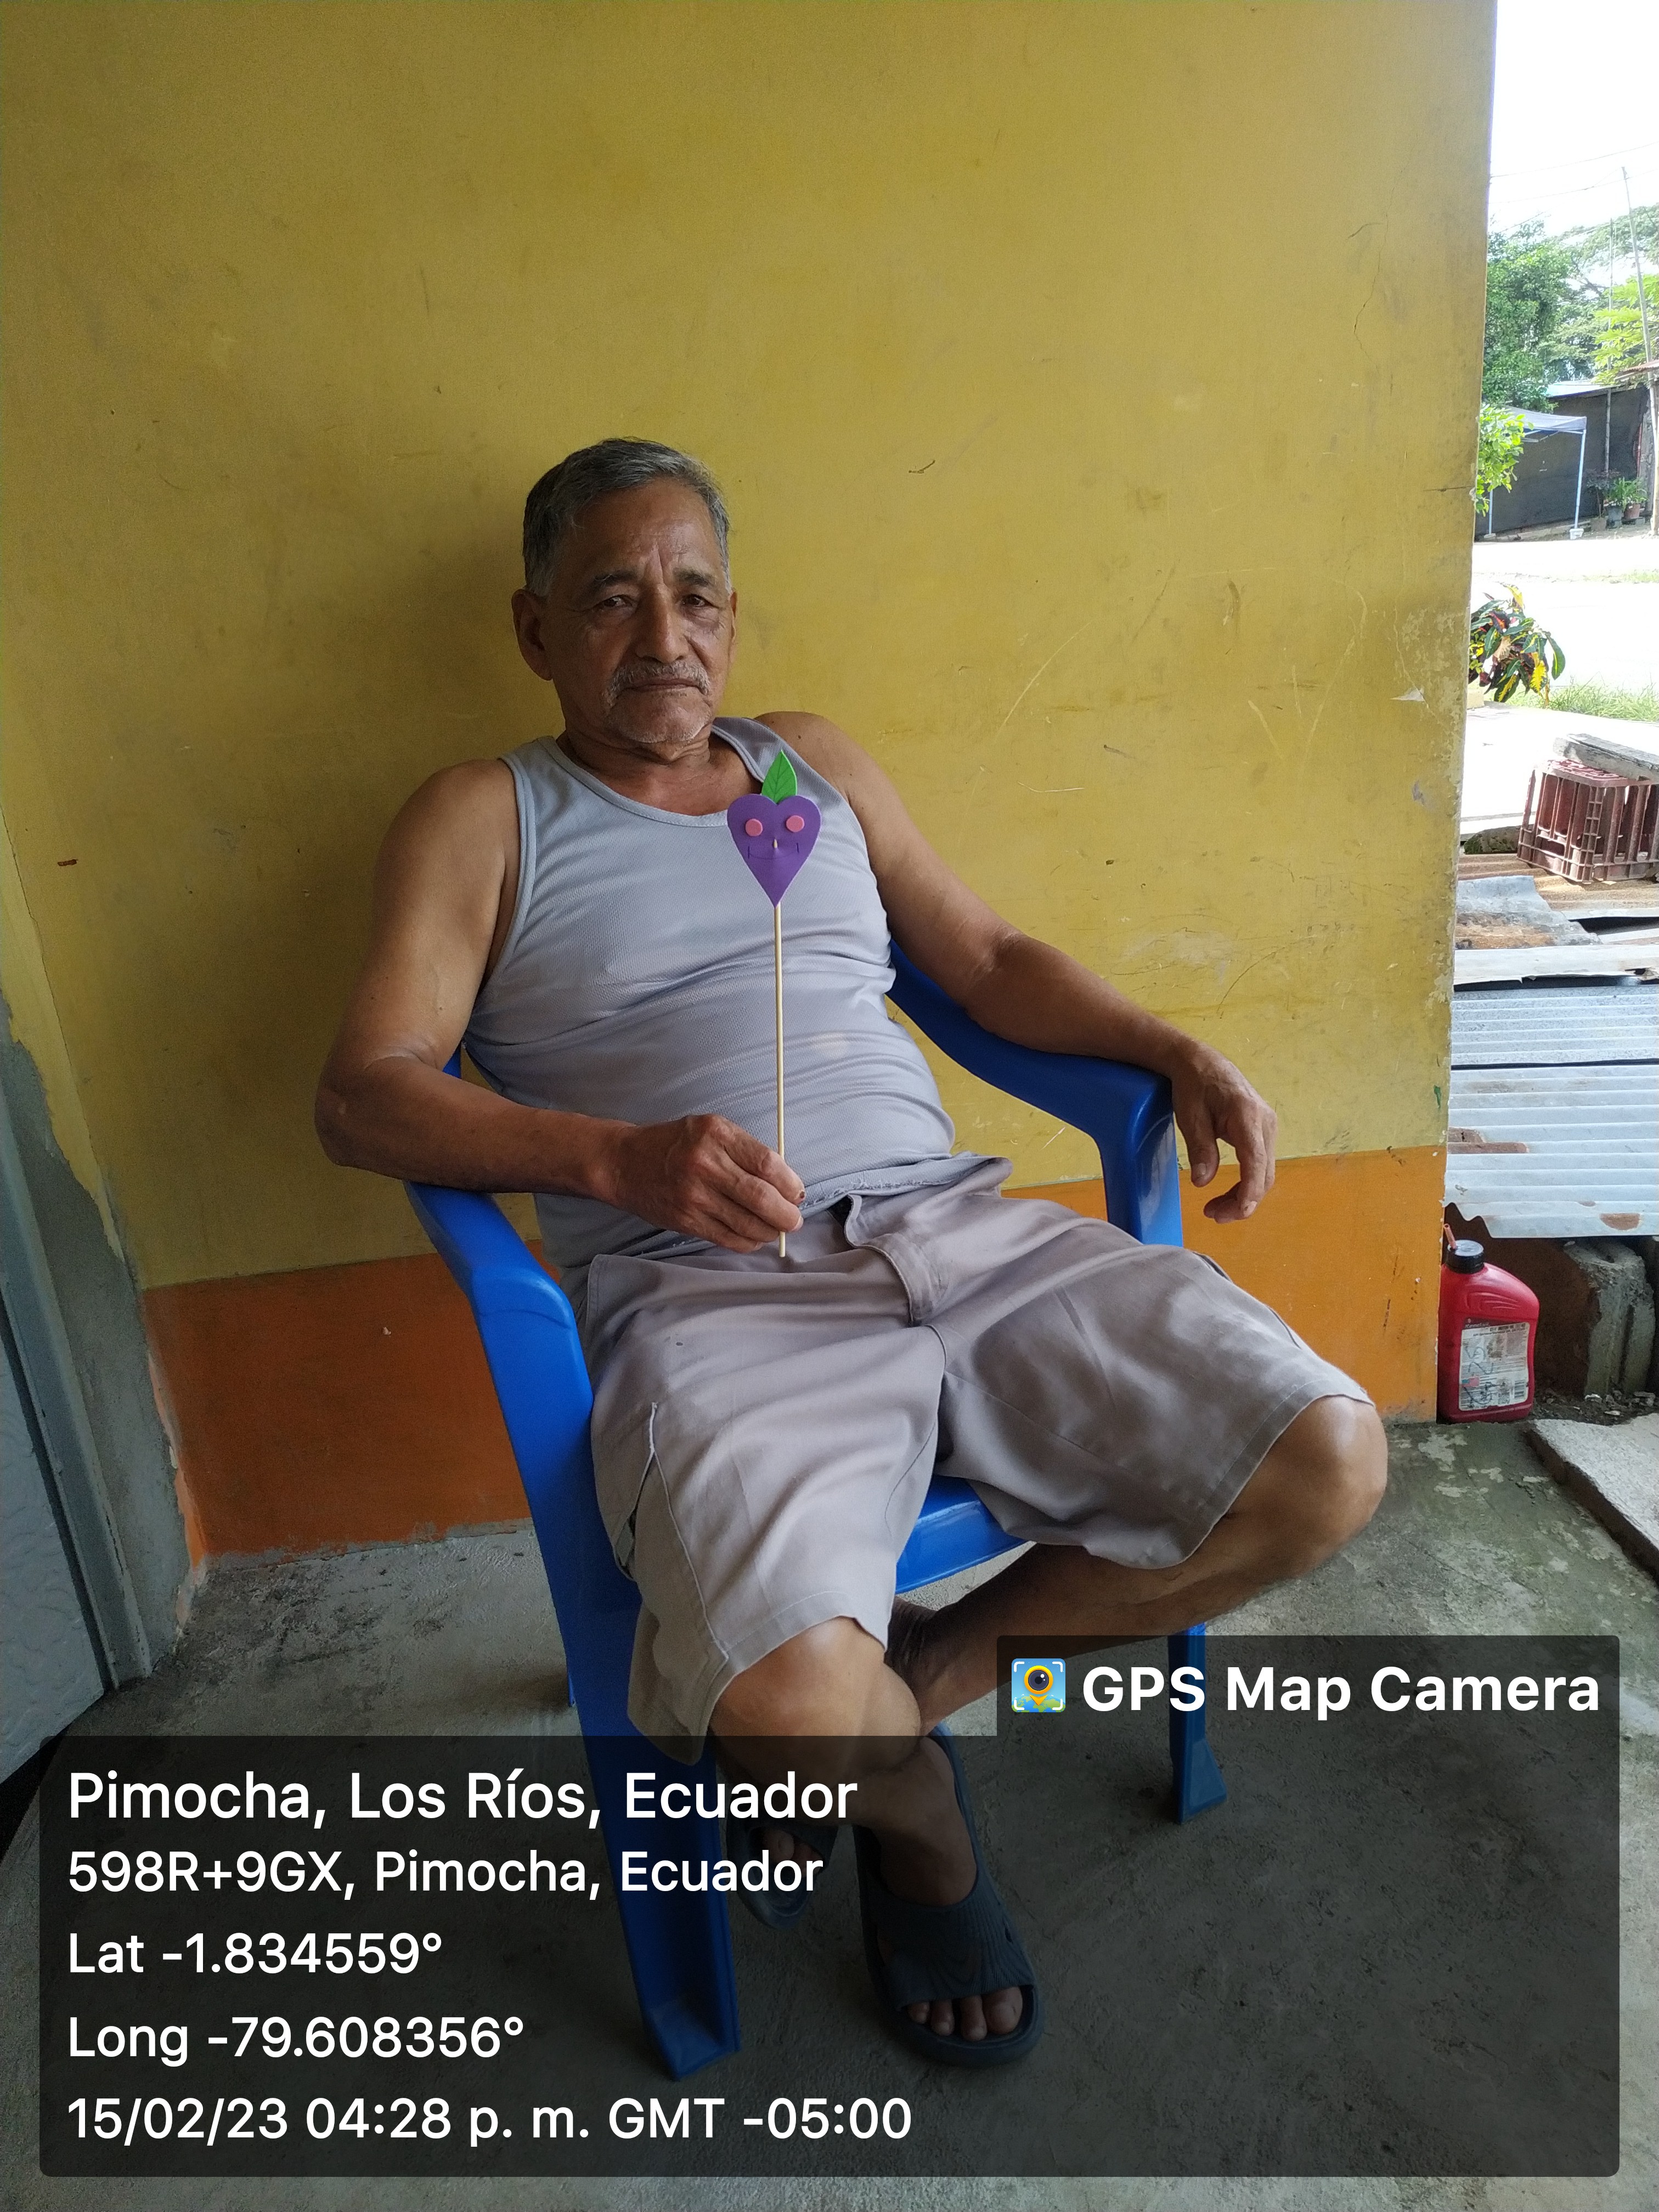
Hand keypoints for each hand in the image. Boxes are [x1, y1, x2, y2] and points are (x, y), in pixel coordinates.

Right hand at [603, 1114, 804, 1249]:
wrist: (625, 1163)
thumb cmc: (674, 1144)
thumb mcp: (710, 1130)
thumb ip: (746, 1150)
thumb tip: (786, 1182)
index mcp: (716, 1134)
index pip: (767, 1164)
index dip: (790, 1184)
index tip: (797, 1192)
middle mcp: (704, 1164)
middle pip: (761, 1197)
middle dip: (787, 1214)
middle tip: (794, 1219)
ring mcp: (694, 1195)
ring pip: (748, 1223)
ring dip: (770, 1231)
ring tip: (775, 1228)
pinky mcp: (686, 1220)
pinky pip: (728, 1239)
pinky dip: (748, 1242)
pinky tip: (754, 1236)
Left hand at [1170, 1049, 1276, 1222]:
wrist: (1202, 1062)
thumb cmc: (1194, 1086)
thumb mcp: (1189, 1116)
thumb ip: (1199, 1148)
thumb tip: (1202, 1182)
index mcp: (1247, 1117)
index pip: (1255, 1161)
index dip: (1249, 1191)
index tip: (1237, 1212)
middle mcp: (1265, 1123)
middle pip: (1264, 1173)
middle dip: (1243, 1201)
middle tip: (1213, 1216)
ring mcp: (1268, 1127)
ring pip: (1264, 1172)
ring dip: (1244, 1195)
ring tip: (1216, 1210)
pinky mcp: (1263, 1132)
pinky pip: (1260, 1164)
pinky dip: (1247, 1183)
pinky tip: (1229, 1194)